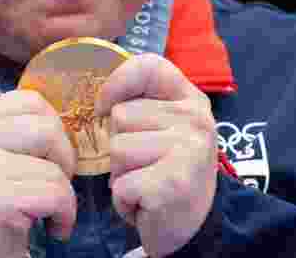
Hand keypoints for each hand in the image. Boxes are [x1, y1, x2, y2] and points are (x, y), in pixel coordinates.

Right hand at [0, 90, 77, 257]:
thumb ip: (18, 133)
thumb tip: (66, 115)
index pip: (30, 101)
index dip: (52, 128)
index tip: (46, 158)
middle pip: (49, 128)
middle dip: (64, 160)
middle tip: (52, 187)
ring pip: (55, 165)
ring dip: (64, 193)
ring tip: (49, 211)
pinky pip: (56, 194)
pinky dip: (65, 215)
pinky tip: (53, 227)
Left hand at [94, 53, 217, 257]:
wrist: (196, 228)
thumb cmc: (170, 172)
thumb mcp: (166, 128)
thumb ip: (143, 104)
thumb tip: (99, 100)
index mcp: (192, 100)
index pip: (149, 66)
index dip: (118, 82)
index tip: (105, 106)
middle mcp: (195, 120)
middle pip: (121, 115)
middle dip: (121, 145)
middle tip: (146, 165)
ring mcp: (187, 151)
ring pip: (117, 149)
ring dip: (121, 174)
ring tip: (146, 182)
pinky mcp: (171, 184)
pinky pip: (120, 183)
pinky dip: (124, 200)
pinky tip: (146, 203)